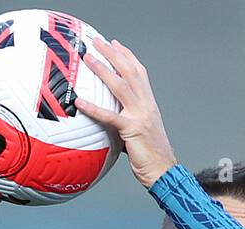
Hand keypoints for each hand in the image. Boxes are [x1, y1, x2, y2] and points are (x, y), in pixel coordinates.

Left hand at [76, 37, 177, 188]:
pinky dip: (94, 108)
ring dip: (103, 70)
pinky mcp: (132, 130)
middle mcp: (146, 104)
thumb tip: (109, 119)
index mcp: (149, 103)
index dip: (126, 56)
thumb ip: (126, 121)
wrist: (164, 171)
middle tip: (97, 41)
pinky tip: (80, 102)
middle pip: (129, 71)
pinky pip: (109, 116)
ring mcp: (140, 116)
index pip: (138, 72)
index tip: (114, 43)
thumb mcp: (139, 132)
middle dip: (113, 53)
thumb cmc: (151, 155)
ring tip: (88, 58)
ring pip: (120, 86)